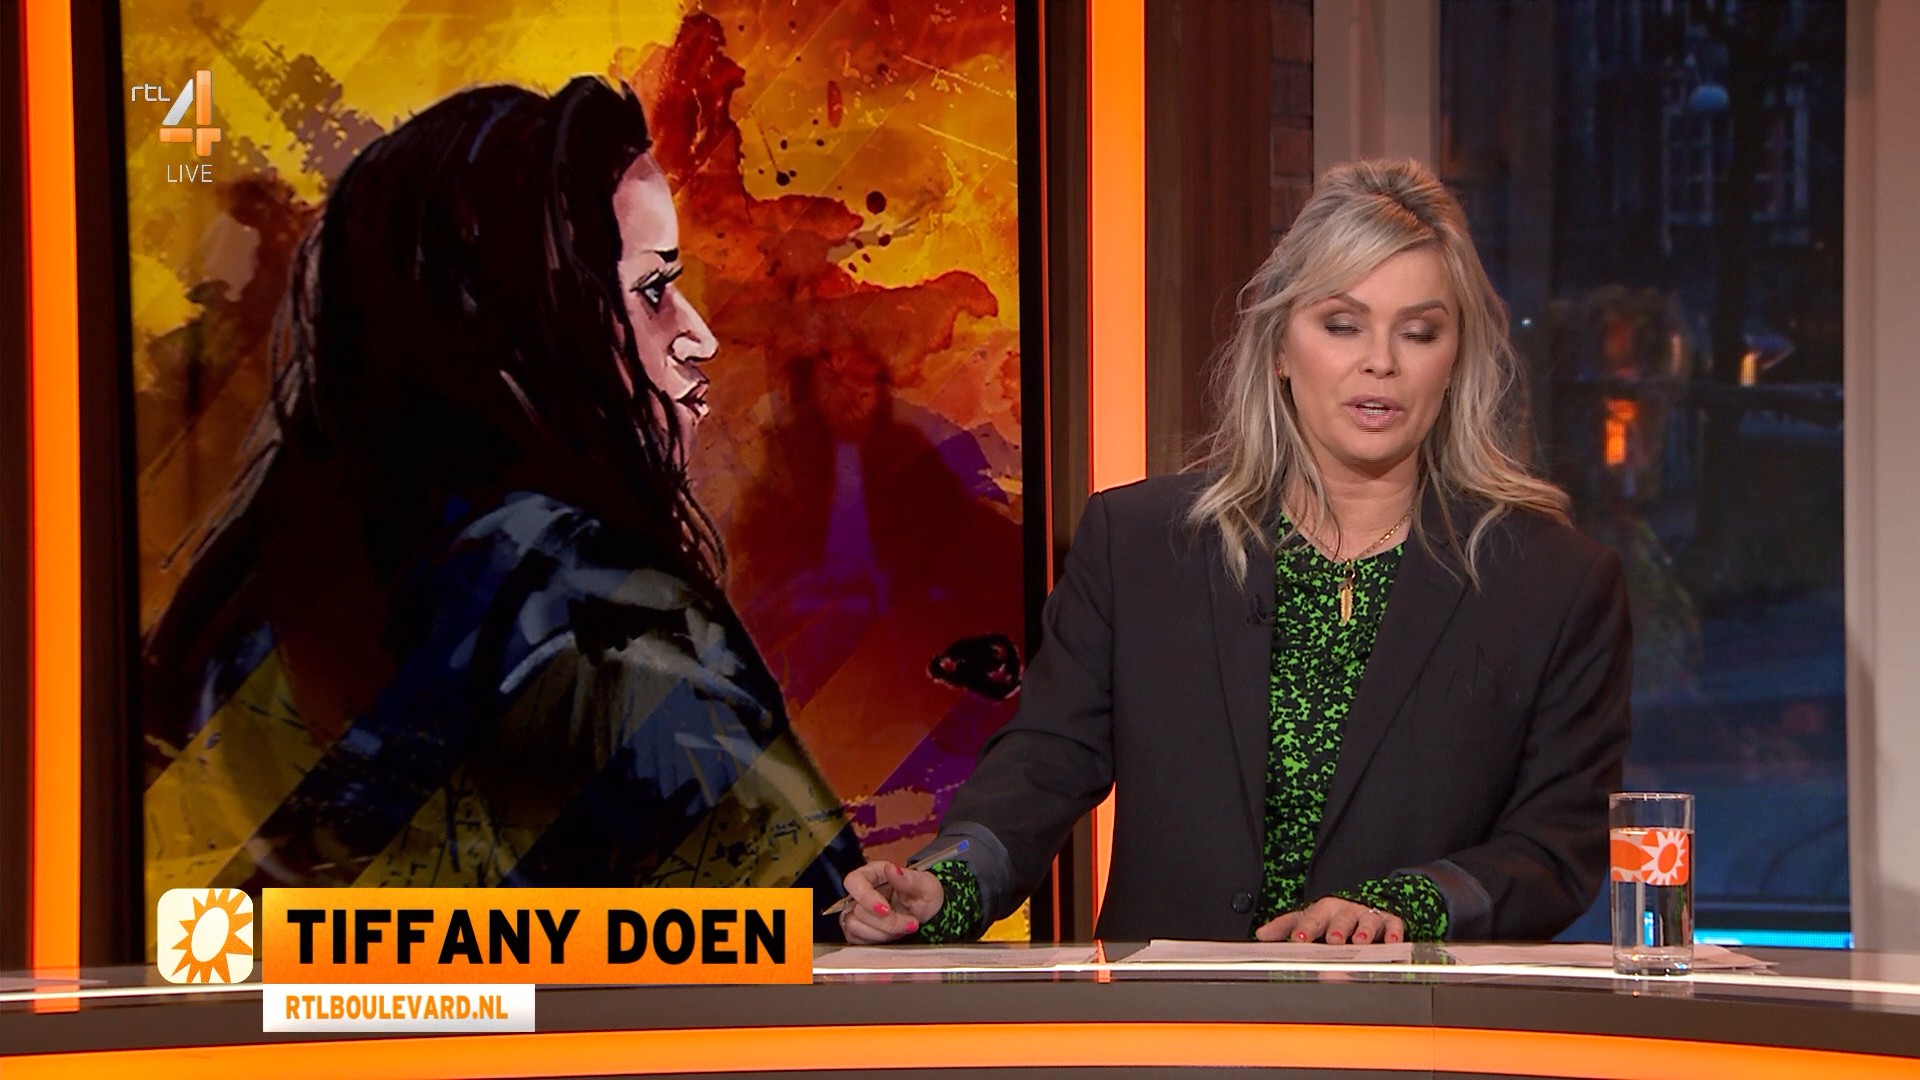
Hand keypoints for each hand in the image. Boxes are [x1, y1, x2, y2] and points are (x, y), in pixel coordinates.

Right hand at [838, 860, 945, 944]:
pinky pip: (857, 940)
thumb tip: (892, 869)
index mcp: (873, 873)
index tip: (886, 910)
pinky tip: (894, 935)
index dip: (866, 897)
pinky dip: (877, 940)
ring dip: (882, 932)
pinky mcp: (859, 930)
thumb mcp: (927, 886)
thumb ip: (909, 879)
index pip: (854, 881)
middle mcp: (861, 892)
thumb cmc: (926, 896)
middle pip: (857, 909)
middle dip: (885, 922)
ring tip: (903, 928)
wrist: (931, 916)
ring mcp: (857, 912)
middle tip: (909, 923)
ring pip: (853, 927)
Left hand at [1256, 896, 1404, 944]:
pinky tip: (1393, 942)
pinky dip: (1394, 934)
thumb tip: (1261, 935)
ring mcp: (1368, 916)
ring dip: (1364, 932)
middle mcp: (1346, 912)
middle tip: (1334, 940)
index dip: (1306, 928)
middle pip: (1341, 919)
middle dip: (1337, 929)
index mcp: (1324, 910)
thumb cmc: (1332, 918)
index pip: (1312, 918)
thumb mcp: (1308, 918)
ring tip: (1360, 942)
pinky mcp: (1389, 921)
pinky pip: (1394, 926)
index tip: (1299, 939)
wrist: (1365, 904)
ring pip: (1367, 922)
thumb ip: (1285, 927)